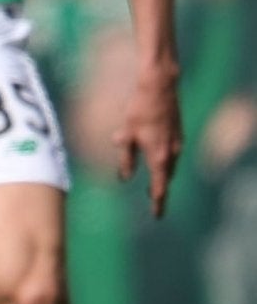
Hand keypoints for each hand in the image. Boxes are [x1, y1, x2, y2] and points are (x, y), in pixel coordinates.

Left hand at [114, 65, 182, 218]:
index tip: (157, 216)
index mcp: (159, 156)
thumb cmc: (139, 110)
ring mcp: (178, 142)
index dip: (158, 203)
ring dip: (162, 176)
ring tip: (155, 186)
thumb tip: (125, 178)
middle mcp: (172, 152)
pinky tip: (158, 160)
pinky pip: (172, 154)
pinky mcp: (178, 133)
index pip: (159, 187)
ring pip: (170, 166)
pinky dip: (165, 162)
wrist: (160, 87)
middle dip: (160, 191)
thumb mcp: (126, 135)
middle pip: (166, 179)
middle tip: (155, 203)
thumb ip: (126, 158)